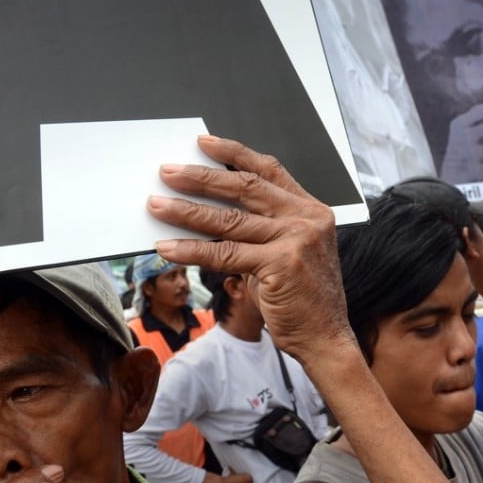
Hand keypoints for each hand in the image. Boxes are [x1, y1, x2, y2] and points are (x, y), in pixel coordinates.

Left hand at [148, 136, 356, 366]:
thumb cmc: (303, 299)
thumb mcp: (286, 254)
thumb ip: (260, 231)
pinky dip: (192, 250)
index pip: (269, 170)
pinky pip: (225, 253)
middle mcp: (306, 219)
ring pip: (229, 220)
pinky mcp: (281, 264)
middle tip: (168, 172)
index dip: (234, 153)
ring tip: (156, 206)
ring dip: (186, 211)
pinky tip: (168, 248)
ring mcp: (296, 240)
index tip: (203, 144)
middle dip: (202, 177)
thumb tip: (207, 216)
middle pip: (245, 187)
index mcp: (311, 210)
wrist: (326, 338)